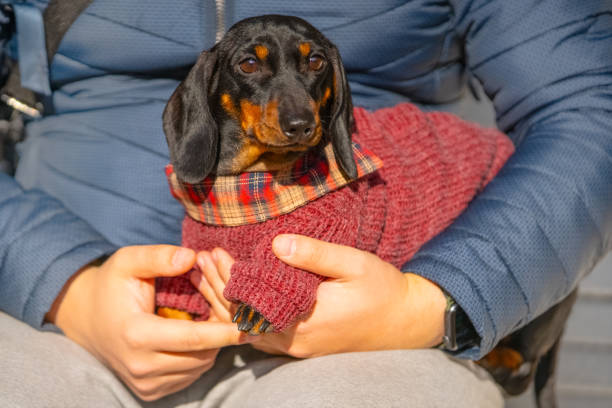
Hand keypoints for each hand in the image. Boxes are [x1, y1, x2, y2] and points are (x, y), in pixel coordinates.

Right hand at [46, 245, 252, 400]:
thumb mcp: (128, 261)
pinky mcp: (149, 391)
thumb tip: (191, 257)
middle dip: (223, 334)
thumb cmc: (111, 285)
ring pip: (199, 367)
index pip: (194, 339)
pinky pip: (190, 375)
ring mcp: (144, 383)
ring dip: (212, 346)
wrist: (85, 318)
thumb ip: (159, 257)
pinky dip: (200, 357)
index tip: (253, 325)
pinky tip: (197, 337)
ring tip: (211, 319)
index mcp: (136, 334)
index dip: (227, 332)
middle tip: (233, 311)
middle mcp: (140, 365)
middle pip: (202, 355)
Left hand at [191, 235, 445, 357]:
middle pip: (242, 317)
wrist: (404, 322)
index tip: (213, 252)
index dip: (228, 277)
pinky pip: (260, 334)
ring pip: (247, 328)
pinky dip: (240, 315)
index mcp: (304, 320)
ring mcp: (296, 347)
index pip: (251, 301)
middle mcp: (294, 340)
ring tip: (207, 276)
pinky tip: (230, 299)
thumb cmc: (382, 290)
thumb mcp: (353, 264)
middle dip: (218, 288)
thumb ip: (315, 255)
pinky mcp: (300, 345)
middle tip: (201, 259)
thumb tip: (275, 244)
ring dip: (225, 302)